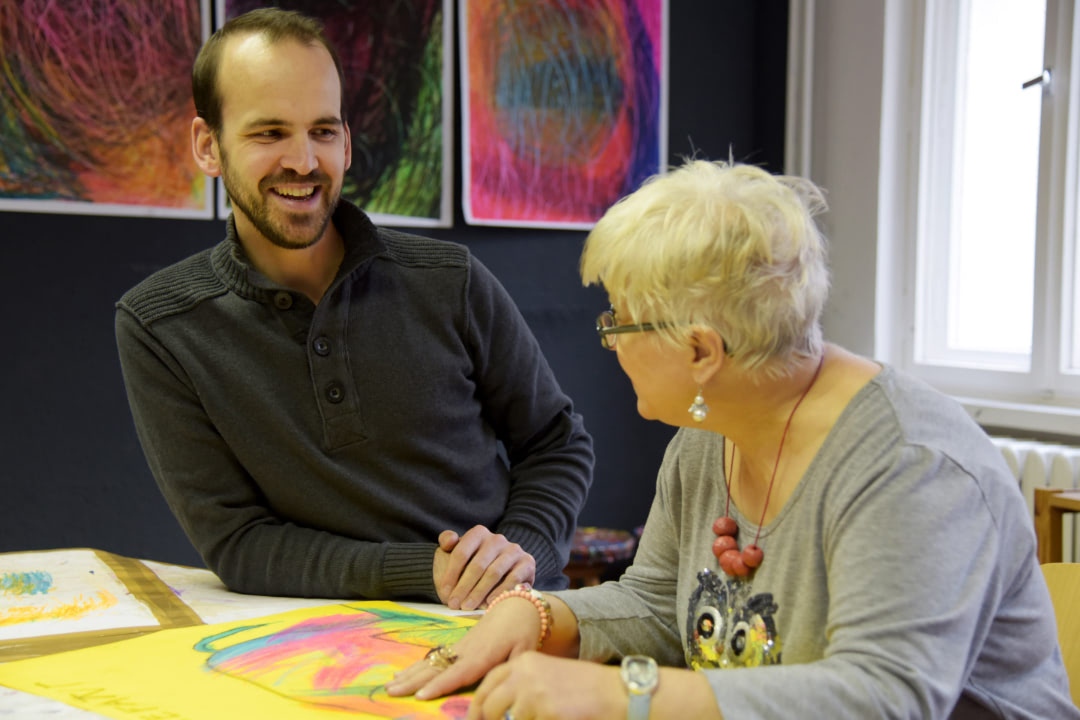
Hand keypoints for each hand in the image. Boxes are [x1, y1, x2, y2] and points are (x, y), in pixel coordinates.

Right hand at [385, 592, 541, 699]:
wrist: (517, 607)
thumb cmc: (523, 633)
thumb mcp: (524, 652)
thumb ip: (510, 670)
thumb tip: (499, 688)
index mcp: (483, 655)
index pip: (458, 673)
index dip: (439, 685)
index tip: (421, 696)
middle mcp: (465, 651)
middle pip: (436, 668)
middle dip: (412, 682)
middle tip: (391, 692)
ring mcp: (458, 647)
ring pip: (429, 662)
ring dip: (408, 675)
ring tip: (389, 685)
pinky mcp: (456, 646)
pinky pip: (432, 657)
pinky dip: (415, 666)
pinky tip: (401, 674)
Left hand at [434, 526, 534, 609]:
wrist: (503, 572)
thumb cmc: (474, 563)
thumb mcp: (459, 550)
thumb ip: (447, 541)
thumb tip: (449, 541)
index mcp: (479, 533)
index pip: (461, 552)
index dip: (451, 574)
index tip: (444, 592)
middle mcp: (498, 539)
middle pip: (477, 564)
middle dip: (464, 586)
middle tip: (454, 604)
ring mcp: (514, 550)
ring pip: (493, 573)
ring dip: (479, 592)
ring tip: (468, 606)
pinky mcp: (527, 563)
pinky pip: (513, 579)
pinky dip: (499, 592)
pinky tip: (489, 603)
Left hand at [466, 653, 623, 719]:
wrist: (616, 692)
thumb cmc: (584, 688)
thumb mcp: (548, 677)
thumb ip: (522, 688)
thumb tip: (497, 709)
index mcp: (525, 661)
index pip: (489, 683)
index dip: (479, 704)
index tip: (474, 719)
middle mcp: (524, 673)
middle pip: (489, 704)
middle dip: (487, 719)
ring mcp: (533, 693)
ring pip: (508, 719)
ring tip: (540, 717)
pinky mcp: (545, 712)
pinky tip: (554, 718)